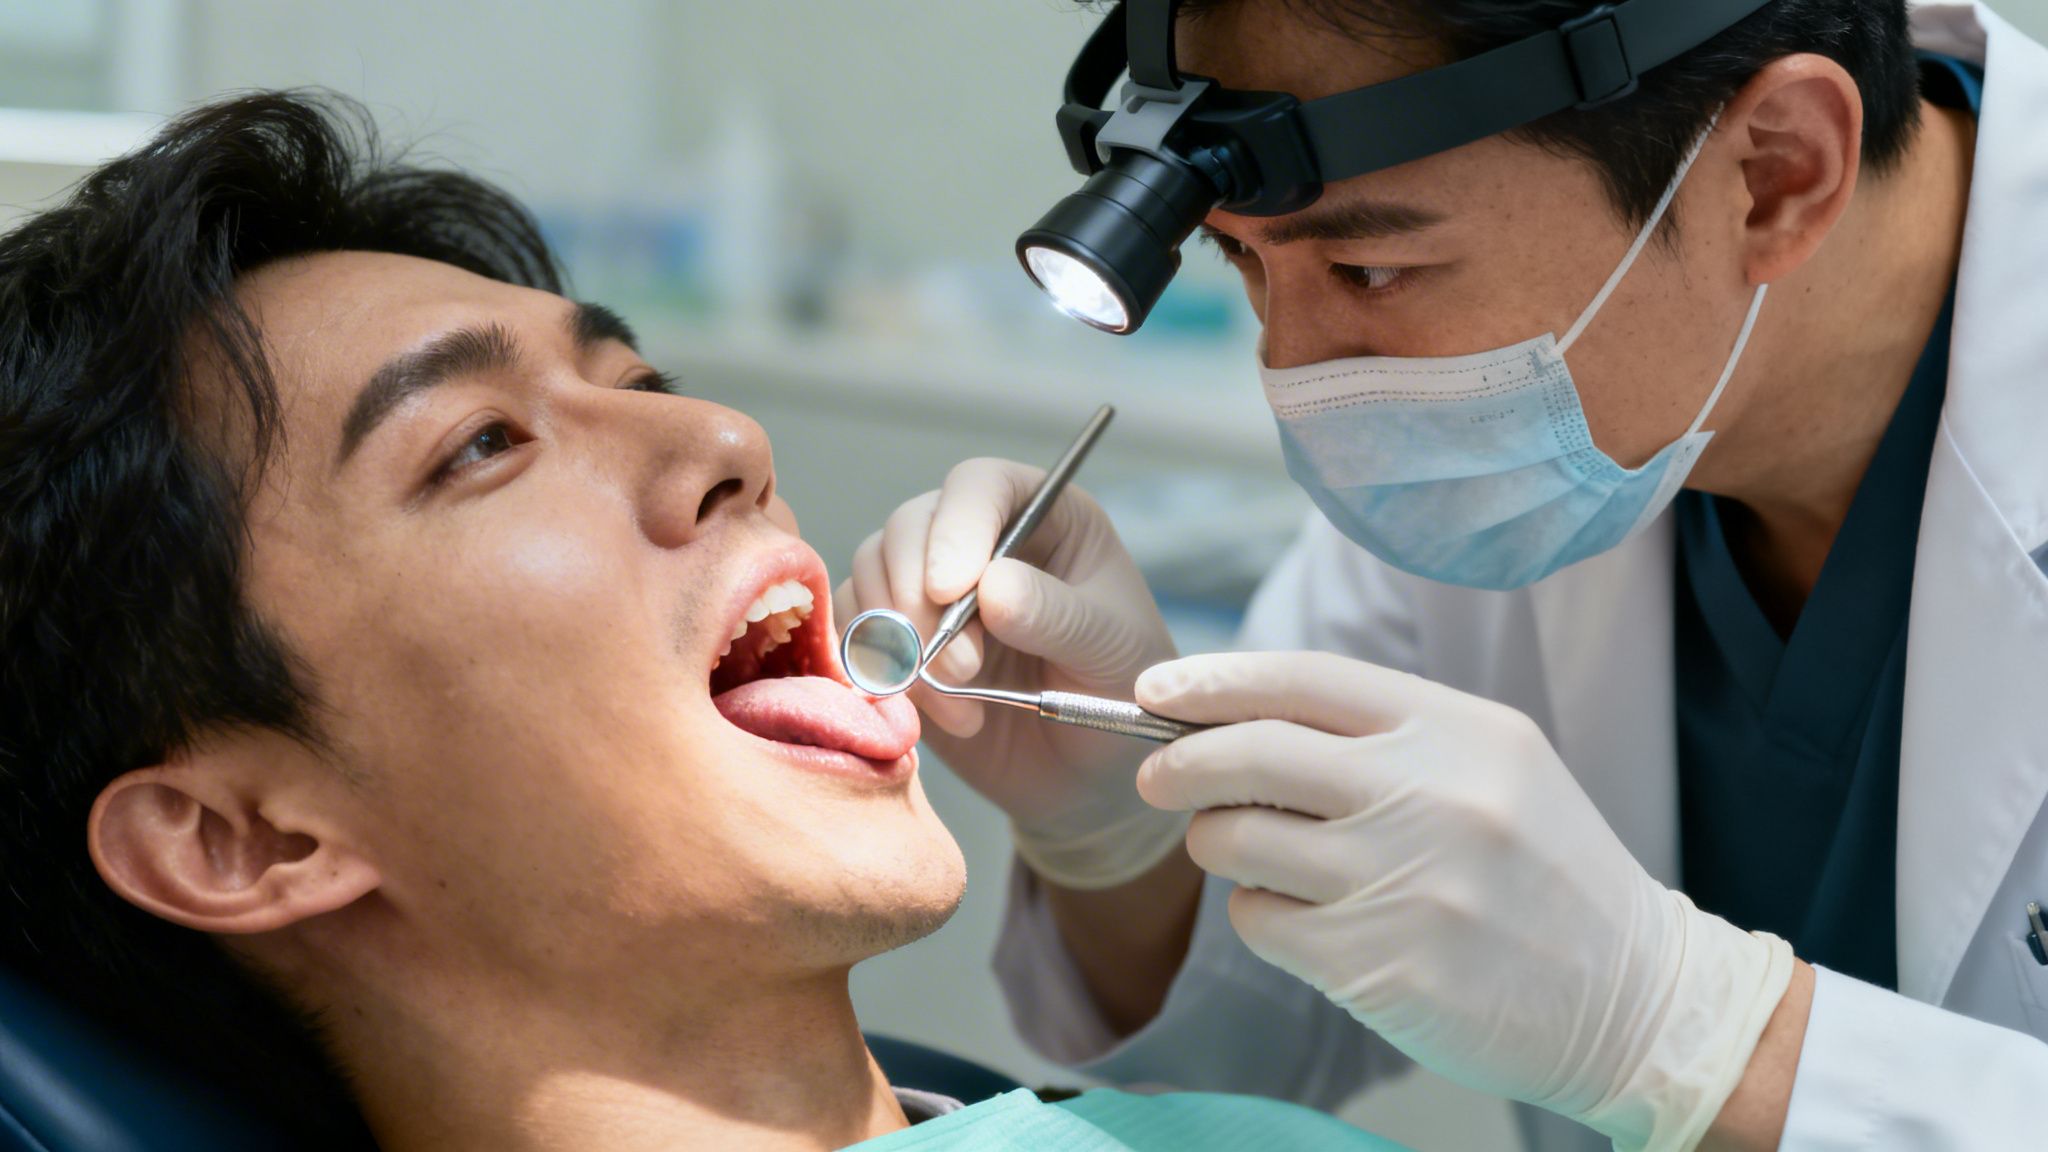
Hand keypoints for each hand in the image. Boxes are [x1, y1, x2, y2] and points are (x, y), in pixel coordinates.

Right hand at [836, 457, 1182, 888]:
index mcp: (1043, 517)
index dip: (956, 527)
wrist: (1089, 770)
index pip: (980, 485)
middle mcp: (979, 538)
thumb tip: (992, 584)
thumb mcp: (1112, 651)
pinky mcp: (898, 641)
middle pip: (910, 527)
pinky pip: (856, 634)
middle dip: (920, 600)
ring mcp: (930, 587)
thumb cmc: (1120, 692)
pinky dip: (886, 676)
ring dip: (901, 642)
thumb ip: (1057, 616)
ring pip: (871, 574)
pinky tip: (947, 718)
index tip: (950, 590)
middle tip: (961, 669)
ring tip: (961, 700)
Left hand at [1134, 651, 1794, 1150]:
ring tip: (1253, 852)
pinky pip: (1260, 921)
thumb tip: (1230, 714)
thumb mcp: (1489, 764)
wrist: (1632, 997)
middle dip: (1178, 760)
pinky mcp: (1376, 966)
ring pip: (1236, 842)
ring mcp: (1402, 884)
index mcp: (1458, 729)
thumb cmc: (1541, 870)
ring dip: (1217, 844)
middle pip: (1250, 754)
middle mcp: (1430, 796)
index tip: (1154, 689)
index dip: (1214, 680)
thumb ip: (1377, 733)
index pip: (1303, 680)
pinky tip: (1306, 919)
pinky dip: (1260, 915)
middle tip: (1155, 774)